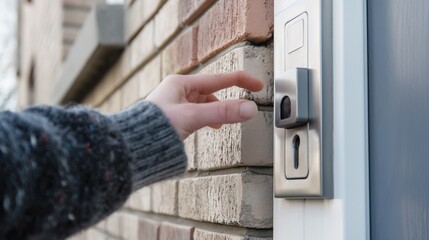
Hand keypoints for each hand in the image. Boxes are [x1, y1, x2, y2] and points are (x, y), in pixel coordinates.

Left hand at [146, 71, 263, 138]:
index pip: (219, 79)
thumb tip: (249, 109)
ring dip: (216, 111)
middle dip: (228, 98)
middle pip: (212, 91)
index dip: (241, 81)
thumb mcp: (192, 117)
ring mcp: (175, 104)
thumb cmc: (153, 129)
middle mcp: (178, 90)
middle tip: (245, 104)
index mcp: (181, 83)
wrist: (132, 147)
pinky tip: (211, 126)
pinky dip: (207, 118)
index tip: (258, 85)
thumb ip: (222, 113)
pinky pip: (197, 113)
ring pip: (204, 103)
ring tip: (223, 122)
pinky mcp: (174, 117)